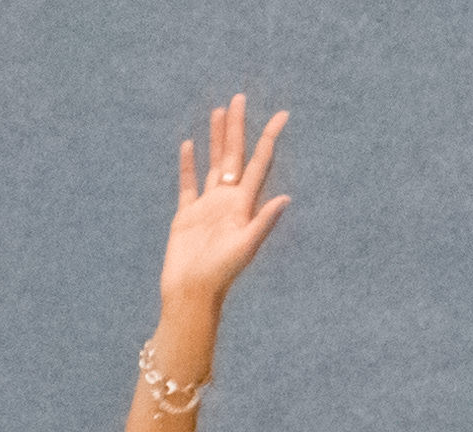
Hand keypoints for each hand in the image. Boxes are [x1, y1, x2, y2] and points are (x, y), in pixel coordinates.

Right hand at [161, 95, 290, 309]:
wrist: (192, 293)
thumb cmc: (220, 274)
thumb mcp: (245, 247)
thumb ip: (264, 222)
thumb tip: (286, 198)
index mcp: (243, 205)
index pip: (259, 163)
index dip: (270, 138)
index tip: (282, 115)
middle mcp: (228, 201)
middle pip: (234, 155)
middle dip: (237, 127)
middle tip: (240, 97)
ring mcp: (207, 206)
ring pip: (213, 163)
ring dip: (216, 138)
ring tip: (218, 112)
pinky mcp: (186, 215)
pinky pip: (188, 183)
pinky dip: (188, 164)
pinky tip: (189, 145)